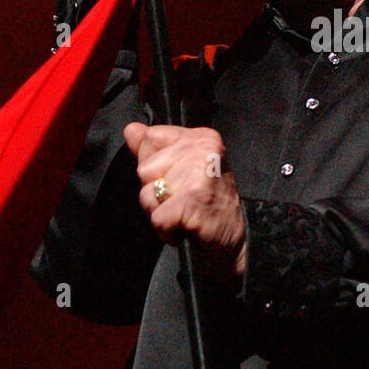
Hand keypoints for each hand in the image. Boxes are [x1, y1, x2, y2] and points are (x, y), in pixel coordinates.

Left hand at [124, 123, 246, 281]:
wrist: (236, 239)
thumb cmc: (208, 204)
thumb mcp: (182, 168)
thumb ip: (155, 149)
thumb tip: (131, 129)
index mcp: (202, 137)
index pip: (152, 137)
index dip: (157, 165)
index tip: (180, 178)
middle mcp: (203, 150)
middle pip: (145, 168)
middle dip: (156, 190)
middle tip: (183, 199)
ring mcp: (198, 175)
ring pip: (147, 194)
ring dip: (160, 211)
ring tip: (184, 213)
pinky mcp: (192, 201)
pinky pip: (156, 217)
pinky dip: (166, 230)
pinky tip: (185, 227)